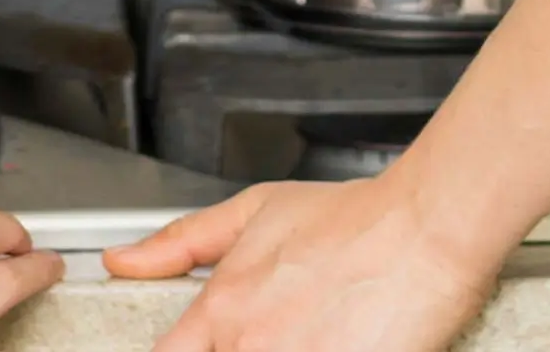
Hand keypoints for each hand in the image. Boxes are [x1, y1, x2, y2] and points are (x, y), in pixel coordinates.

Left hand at [101, 177, 505, 351]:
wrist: (425, 229)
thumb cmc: (354, 218)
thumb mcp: (257, 212)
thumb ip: (182, 241)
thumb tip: (123, 261)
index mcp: (223, 310)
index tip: (206, 349)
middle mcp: (249, 348)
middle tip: (279, 338)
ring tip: (310, 339)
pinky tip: (334, 348)